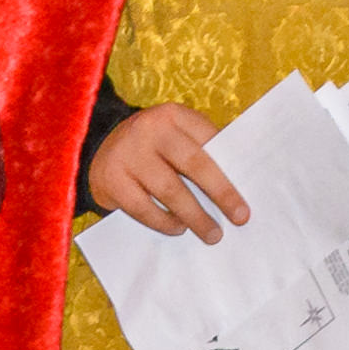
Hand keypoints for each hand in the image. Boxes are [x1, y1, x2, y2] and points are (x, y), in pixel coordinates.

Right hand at [86, 103, 249, 243]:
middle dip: (221, 192)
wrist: (97, 152)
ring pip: (170, 190)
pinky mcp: (112, 180)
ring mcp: (128, 154)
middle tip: (240, 217)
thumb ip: (201, 150)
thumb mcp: (174, 137)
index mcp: (172, 115)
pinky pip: (144, 208)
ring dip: (195, 216)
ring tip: (213, 234)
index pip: (209, 140)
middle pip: (194, 164)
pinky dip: (164, 222)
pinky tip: (178, 229)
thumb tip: (240, 183)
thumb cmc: (152, 149)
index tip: (251, 191)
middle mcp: (149, 129)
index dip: (231, 167)